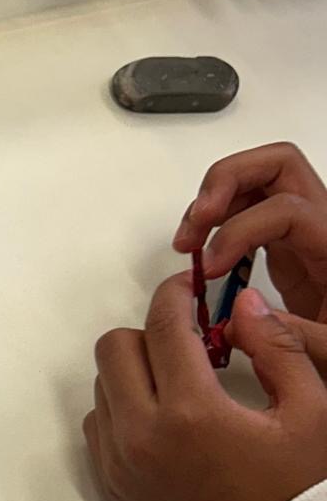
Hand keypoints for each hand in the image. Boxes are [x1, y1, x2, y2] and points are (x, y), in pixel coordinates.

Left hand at [85, 278, 326, 500]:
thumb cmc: (291, 493)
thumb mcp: (309, 414)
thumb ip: (277, 348)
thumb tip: (244, 304)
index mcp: (191, 412)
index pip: (162, 326)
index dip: (175, 296)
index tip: (189, 291)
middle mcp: (142, 435)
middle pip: (114, 348)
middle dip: (149, 334)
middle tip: (187, 345)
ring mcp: (119, 463)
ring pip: (101, 386)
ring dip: (134, 373)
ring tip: (179, 386)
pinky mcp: (111, 485)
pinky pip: (96, 426)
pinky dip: (120, 411)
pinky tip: (161, 419)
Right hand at [172, 142, 326, 322]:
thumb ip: (291, 336)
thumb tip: (242, 317)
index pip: (286, 208)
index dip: (240, 230)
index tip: (210, 268)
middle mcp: (322, 225)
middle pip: (275, 165)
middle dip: (225, 182)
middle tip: (194, 222)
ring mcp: (304, 232)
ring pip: (257, 180)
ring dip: (213, 200)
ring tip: (187, 242)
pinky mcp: (289, 247)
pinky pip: (249, 210)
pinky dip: (218, 220)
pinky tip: (202, 251)